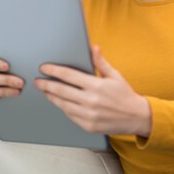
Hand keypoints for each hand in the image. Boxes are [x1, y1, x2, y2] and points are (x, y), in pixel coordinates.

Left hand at [33, 45, 150, 136]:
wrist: (136, 117)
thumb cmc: (125, 95)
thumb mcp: (115, 76)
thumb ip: (101, 62)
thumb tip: (93, 48)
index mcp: (96, 85)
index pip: (69, 75)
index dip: (54, 71)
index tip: (44, 68)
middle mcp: (91, 101)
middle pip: (62, 91)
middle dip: (46, 85)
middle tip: (37, 82)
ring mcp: (89, 115)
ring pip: (63, 104)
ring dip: (52, 97)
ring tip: (45, 92)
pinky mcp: (88, 126)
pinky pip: (70, 116)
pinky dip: (63, 108)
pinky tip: (59, 102)